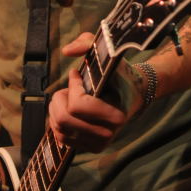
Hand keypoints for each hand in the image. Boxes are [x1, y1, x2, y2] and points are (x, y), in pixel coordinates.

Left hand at [47, 32, 145, 152]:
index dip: (72, 86)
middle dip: (58, 99)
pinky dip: (57, 122)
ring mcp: (99, 143)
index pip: (77, 105)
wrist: (134, 95)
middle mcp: (108, 133)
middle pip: (64, 119)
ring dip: (56, 110)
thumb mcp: (108, 53)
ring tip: (66, 98)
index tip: (76, 74)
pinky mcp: (91, 148)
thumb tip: (66, 51)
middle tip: (66, 89)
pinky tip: (67, 110)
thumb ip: (87, 43)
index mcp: (115, 114)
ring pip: (59, 129)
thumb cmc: (119, 73)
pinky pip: (62, 139)